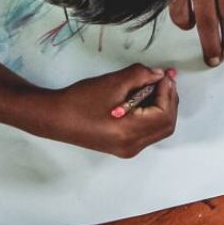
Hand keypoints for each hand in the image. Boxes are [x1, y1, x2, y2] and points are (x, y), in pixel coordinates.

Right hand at [43, 65, 177, 157]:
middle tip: (165, 79)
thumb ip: (140, 76)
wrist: (54, 118)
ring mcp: (128, 149)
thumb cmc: (79, 100)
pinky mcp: (123, 146)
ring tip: (155, 86)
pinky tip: (144, 98)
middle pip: (165, 125)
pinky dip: (151, 114)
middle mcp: (132, 146)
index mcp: (130, 133)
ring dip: (161, 107)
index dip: (168, 93)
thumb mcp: (112, 83)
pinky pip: (147, 131)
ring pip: (158, 129)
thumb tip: (159, 75)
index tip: (165, 75)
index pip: (164, 115)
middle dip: (169, 100)